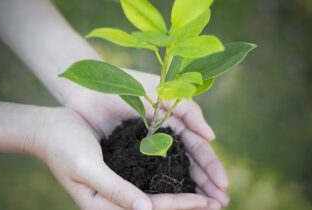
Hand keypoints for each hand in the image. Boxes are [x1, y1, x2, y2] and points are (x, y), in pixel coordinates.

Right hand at [30, 108, 209, 209]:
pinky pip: (152, 171)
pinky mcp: (125, 164)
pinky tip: (188, 168)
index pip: (151, 208)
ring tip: (212, 188)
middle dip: (190, 202)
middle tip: (220, 200)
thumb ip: (115, 191)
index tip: (207, 201)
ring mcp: (123, 180)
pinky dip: (172, 171)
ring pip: (160, 188)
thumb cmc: (63, 148)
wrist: (51, 127)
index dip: (180, 205)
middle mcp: (119, 196)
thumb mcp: (86, 169)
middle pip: (160, 203)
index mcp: (107, 205)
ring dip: (186, 187)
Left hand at [64, 69, 229, 208]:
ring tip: (206, 207)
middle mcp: (164, 139)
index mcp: (175, 123)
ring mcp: (147, 150)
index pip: (198, 149)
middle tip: (221, 204)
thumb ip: (188, 111)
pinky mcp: (130, 157)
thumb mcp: (162, 92)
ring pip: (172, 173)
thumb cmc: (126, 85)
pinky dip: (163, 188)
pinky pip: (150, 175)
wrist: (88, 90)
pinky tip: (174, 201)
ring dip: (190, 190)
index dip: (212, 166)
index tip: (223, 185)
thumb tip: (211, 137)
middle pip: (190, 165)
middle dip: (206, 184)